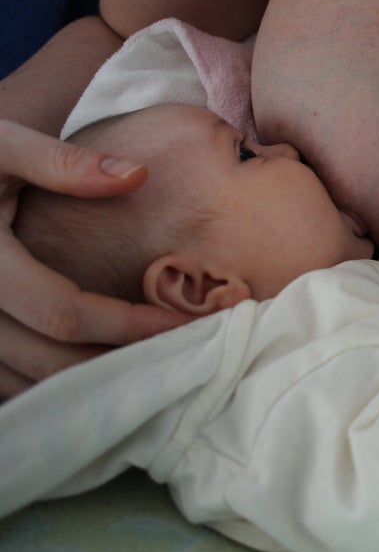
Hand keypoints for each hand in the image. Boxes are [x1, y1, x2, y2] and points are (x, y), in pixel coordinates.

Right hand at [0, 121, 188, 397]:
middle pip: (48, 363)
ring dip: (85, 388)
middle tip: (183, 361)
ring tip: (150, 376)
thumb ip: (63, 162)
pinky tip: (94, 378)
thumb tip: (137, 176)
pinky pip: (1, 385)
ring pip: (23, 386)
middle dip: (118, 366)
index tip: (187, 325)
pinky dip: (46, 388)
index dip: (130, 325)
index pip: (66, 314)